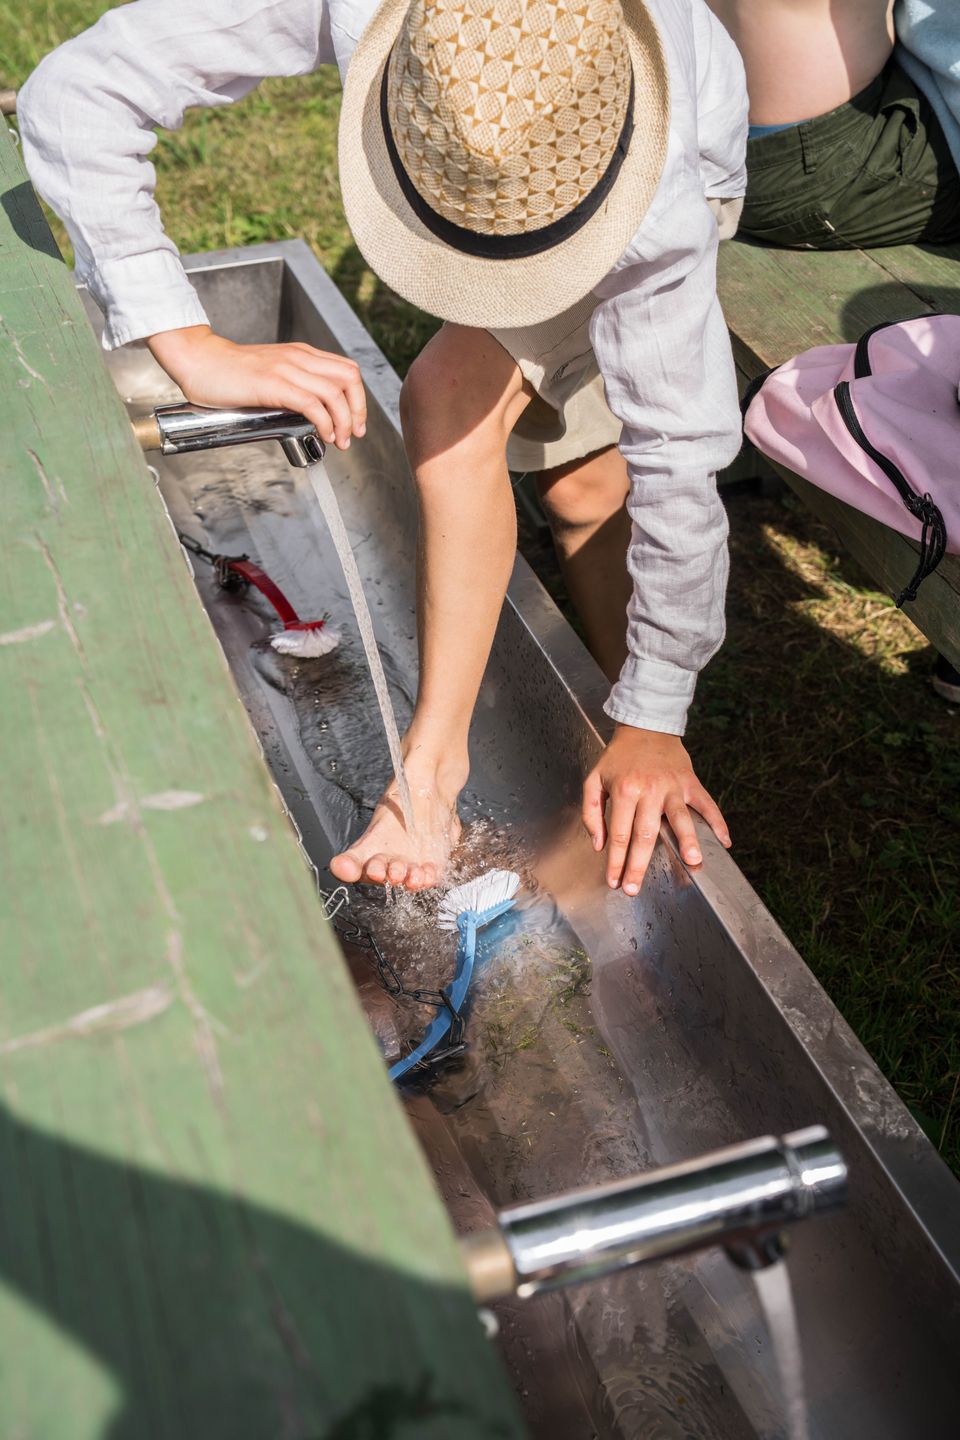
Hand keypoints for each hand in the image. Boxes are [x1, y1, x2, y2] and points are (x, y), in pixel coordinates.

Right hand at [147, 325, 366, 450]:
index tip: (355, 423)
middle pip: (349, 379)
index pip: (347, 371)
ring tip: (339, 441)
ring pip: (335, 393)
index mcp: (302, 355)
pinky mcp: (273, 384)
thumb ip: (293, 386)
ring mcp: (286, 369)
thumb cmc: (229, 374)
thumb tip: (312, 415)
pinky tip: (324, 435)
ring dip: (344, 422)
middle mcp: (299, 358)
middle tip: (352, 435)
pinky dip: (325, 422)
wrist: (199, 362)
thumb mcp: (272, 374)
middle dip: (358, 411)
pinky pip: (312, 403)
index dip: (359, 399)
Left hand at [582, 725, 730, 894]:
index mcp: (624, 790)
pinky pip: (706, 804)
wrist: (646, 726)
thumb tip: (600, 844)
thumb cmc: (619, 757)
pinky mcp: (690, 782)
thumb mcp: (594, 779)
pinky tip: (724, 841)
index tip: (614, 882)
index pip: (619, 834)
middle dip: (640, 864)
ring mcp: (673, 787)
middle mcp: (649, 790)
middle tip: (635, 888)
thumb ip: (592, 812)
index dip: (616, 861)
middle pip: (646, 834)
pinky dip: (718, 822)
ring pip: (680, 818)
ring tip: (694, 861)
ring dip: (688, 840)